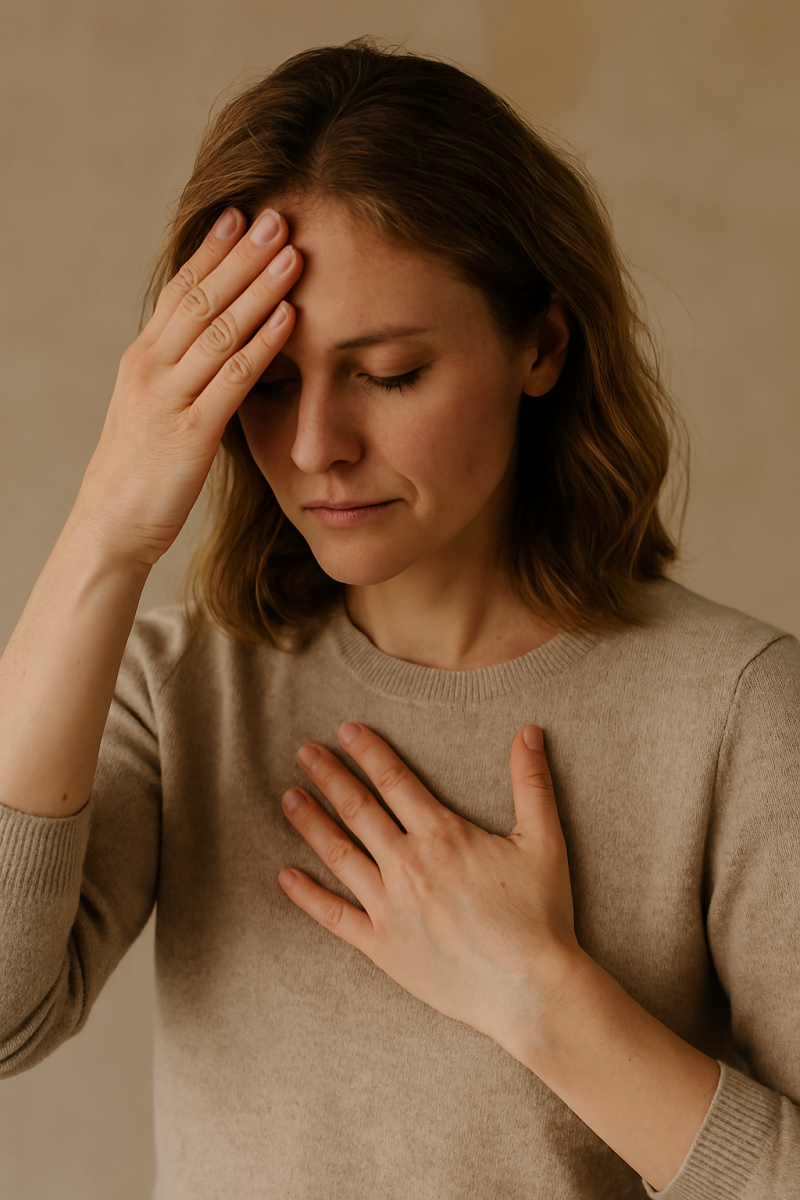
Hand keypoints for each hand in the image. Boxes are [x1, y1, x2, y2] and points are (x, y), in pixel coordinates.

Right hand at [74, 206, 302, 565]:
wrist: (110, 526)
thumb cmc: (140, 472)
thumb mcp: (153, 409)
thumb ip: (180, 374)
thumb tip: (215, 345)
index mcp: (143, 358)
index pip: (179, 290)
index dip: (212, 251)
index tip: (241, 215)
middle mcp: (151, 368)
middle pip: (200, 297)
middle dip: (241, 254)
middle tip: (278, 215)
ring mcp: (168, 398)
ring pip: (218, 329)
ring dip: (258, 288)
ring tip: (293, 253)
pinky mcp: (190, 433)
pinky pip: (232, 378)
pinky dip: (262, 343)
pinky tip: (290, 317)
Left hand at [278, 722, 579, 1050]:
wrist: (530, 990)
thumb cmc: (540, 916)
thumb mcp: (543, 840)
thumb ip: (532, 783)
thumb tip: (530, 731)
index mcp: (442, 835)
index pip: (394, 781)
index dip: (368, 752)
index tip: (345, 731)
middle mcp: (407, 865)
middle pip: (358, 809)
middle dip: (329, 777)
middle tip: (304, 753)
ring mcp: (390, 907)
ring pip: (339, 855)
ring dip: (310, 823)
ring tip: (288, 797)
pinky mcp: (382, 947)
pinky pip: (335, 916)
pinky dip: (307, 896)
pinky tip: (285, 876)